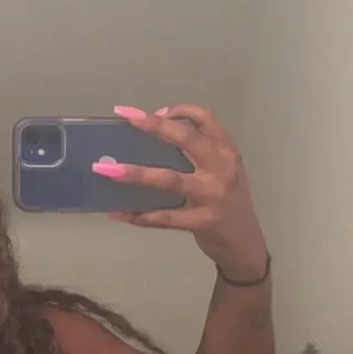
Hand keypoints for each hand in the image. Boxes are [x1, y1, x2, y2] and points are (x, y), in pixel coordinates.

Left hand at [98, 104, 268, 279]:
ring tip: (107, 170)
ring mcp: (211, 196)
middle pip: (186, 138)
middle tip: (127, 118)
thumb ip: (201, 154)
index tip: (156, 111)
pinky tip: (117, 213)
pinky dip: (138, 215)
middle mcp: (221, 169)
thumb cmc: (229, 202)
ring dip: (135, 173)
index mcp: (226, 153)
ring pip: (168, 179)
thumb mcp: (224, 171)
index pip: (206, 118)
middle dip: (154, 126)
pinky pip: (163, 217)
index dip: (180, 110)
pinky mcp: (200, 222)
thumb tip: (155, 137)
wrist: (245, 243)